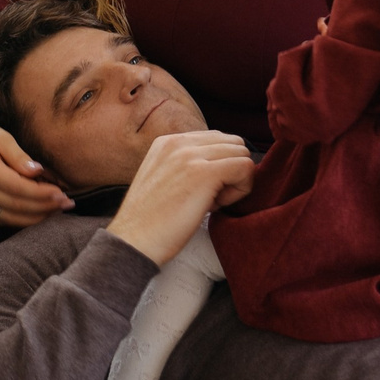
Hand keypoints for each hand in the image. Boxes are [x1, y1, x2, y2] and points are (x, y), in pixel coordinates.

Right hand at [0, 99, 71, 226]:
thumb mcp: (1, 136)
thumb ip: (19, 156)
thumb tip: (37, 172)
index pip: (17, 187)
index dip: (41, 193)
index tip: (62, 193)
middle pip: (15, 205)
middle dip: (45, 207)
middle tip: (67, 204)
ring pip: (9, 218)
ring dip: (37, 217)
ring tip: (58, 210)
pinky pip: (2, 219)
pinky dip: (23, 220)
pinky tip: (40, 214)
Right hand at [107, 131, 253, 266]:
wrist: (134, 241)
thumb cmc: (150, 221)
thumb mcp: (163, 179)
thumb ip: (185, 165)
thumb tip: (221, 165)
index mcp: (168, 141)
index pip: (216, 138)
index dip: (220, 165)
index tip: (203, 191)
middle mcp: (179, 142)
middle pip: (233, 143)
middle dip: (231, 170)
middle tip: (212, 198)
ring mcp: (191, 155)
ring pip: (242, 153)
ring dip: (236, 181)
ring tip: (212, 202)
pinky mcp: (205, 173)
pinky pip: (245, 167)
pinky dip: (240, 190)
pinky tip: (216, 206)